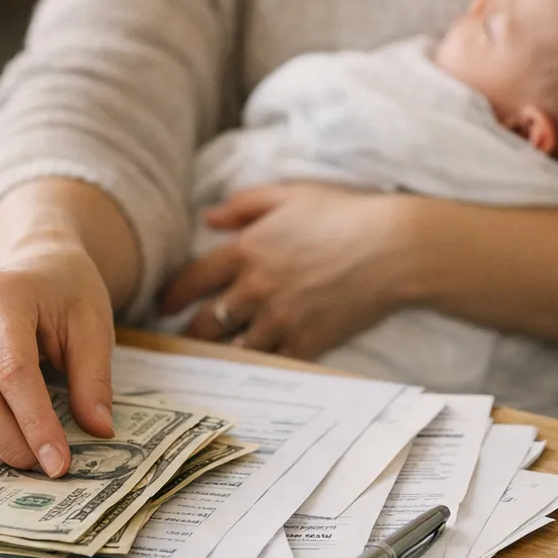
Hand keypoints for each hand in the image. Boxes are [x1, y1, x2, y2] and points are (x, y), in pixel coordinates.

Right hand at [0, 234, 115, 476]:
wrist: (30, 265)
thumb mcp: (93, 323)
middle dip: (11, 443)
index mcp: (1, 293)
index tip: (59, 462)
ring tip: (24, 457)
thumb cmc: (64, 293)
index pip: (13, 372)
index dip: (36, 423)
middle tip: (44, 466)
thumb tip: (98, 430)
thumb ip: (94, 377)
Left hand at [159, 183, 414, 359]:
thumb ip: (244, 205)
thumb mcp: (290, 195)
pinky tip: (257, 362)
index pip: (192, 280)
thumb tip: (209, 218)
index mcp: (246, 250)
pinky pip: (272, 362)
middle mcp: (255, 289)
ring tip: (215, 356)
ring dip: (223, 351)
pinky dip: (262, 363)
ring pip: (234, 348)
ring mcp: (280, 320)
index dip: (171, 296)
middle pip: (206, 321)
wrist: (394, 249)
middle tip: (185, 336)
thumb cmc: (344, 215)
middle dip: (191, 330)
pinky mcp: (307, 343)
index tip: (163, 306)